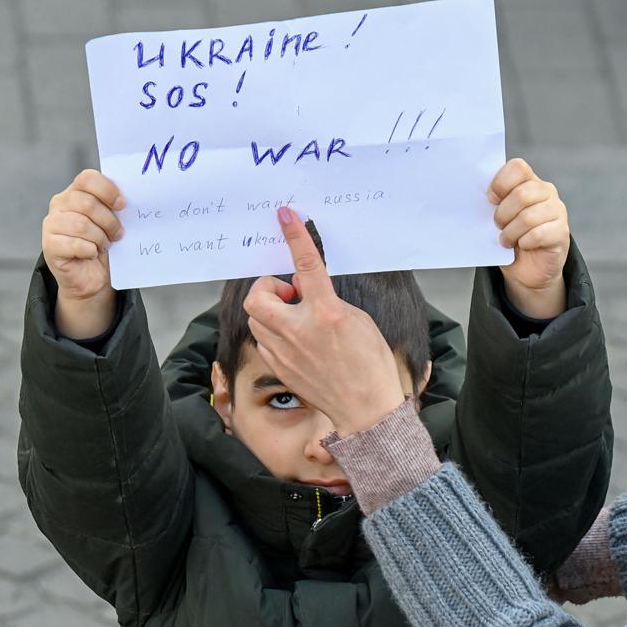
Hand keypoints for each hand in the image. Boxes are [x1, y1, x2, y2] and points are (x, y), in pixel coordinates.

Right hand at [42, 170, 124, 337]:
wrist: (92, 277)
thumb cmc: (103, 246)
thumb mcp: (111, 223)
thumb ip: (115, 208)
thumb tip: (129, 200)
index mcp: (76, 192)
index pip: (87, 178)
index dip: (108, 190)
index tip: (123, 205)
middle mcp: (60, 204)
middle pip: (87, 203)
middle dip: (109, 221)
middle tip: (117, 234)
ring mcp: (51, 224)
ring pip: (81, 225)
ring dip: (100, 238)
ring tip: (104, 245)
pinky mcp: (49, 245)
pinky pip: (74, 244)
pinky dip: (89, 250)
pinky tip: (91, 254)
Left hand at [244, 208, 405, 434]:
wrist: (366, 409)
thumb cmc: (370, 366)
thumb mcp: (359, 321)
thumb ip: (330, 302)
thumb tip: (309, 291)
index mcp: (326, 314)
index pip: (306, 266)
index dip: (295, 237)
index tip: (285, 217)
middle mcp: (299, 331)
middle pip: (258, 296)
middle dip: (269, 288)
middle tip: (290, 294)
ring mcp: (286, 352)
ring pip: (257, 319)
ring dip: (271, 311)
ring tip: (295, 319)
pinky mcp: (280, 367)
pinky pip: (264, 340)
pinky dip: (273, 333)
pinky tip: (295, 340)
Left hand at [489, 159, 569, 318]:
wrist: (528, 269)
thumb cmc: (510, 238)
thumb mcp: (498, 217)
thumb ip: (492, 204)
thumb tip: (474, 196)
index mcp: (529, 181)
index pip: (518, 167)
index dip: (501, 183)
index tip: (491, 199)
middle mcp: (546, 192)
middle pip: (521, 194)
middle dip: (503, 214)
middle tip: (498, 226)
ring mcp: (557, 211)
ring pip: (528, 217)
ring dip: (511, 232)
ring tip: (506, 240)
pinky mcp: (562, 232)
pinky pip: (538, 234)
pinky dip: (525, 243)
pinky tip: (523, 245)